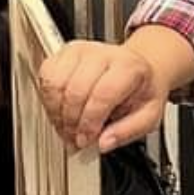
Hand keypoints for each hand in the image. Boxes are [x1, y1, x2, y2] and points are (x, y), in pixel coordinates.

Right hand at [38, 41, 167, 151]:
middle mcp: (103, 54)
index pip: (103, 94)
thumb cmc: (141, 91)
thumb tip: (104, 143)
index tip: (87, 139)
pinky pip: (45, 78)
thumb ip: (129, 131)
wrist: (136, 70)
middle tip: (76, 138)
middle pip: (75, 92)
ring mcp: (81, 51)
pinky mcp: (63, 54)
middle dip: (72, 123)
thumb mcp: (149, 115)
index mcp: (129, 66)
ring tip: (69, 127)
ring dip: (58, 114)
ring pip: (55, 85)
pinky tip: (62, 111)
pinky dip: (49, 101)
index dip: (90, 122)